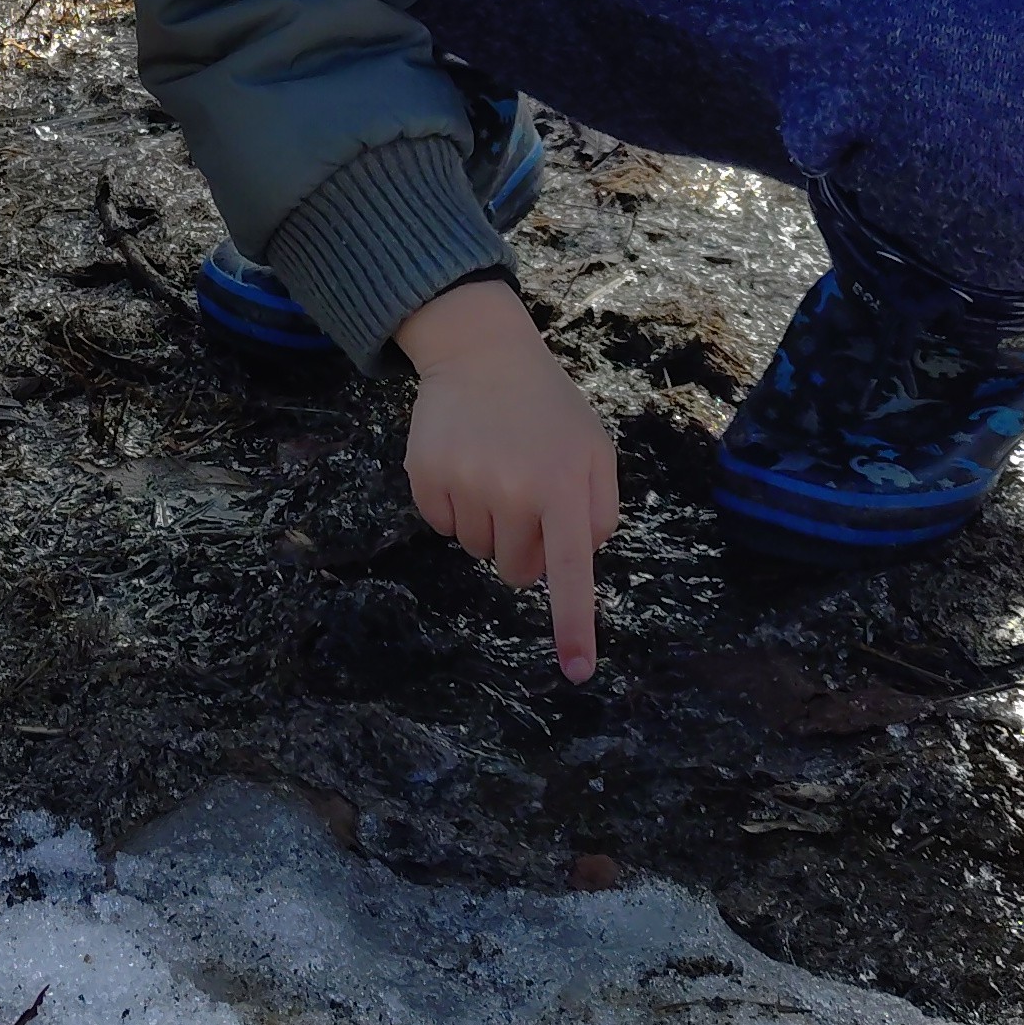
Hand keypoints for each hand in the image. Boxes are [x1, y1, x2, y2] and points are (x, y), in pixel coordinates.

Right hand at [393, 279, 618, 682]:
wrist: (482, 352)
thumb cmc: (547, 409)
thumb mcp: (594, 449)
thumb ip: (598, 510)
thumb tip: (578, 560)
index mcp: (563, 486)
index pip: (571, 570)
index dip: (573, 625)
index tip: (577, 672)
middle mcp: (514, 490)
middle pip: (515, 569)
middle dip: (521, 546)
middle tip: (523, 494)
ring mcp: (465, 482)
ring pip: (477, 550)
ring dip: (487, 524)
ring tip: (493, 468)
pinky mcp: (425, 476)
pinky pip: (441, 526)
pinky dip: (453, 506)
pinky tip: (464, 463)